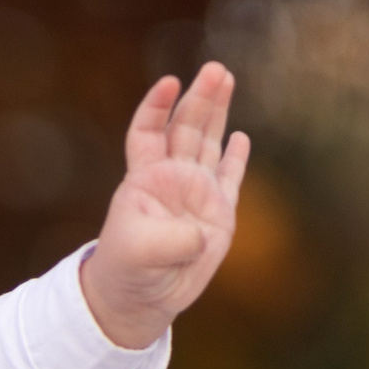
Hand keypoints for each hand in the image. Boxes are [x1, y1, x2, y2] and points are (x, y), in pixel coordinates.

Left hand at [80, 63, 250, 348]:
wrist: (140, 299)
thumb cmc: (127, 270)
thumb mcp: (139, 252)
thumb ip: (168, 239)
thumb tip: (200, 233)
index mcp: (145, 178)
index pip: (148, 132)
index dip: (156, 107)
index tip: (169, 82)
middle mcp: (172, 179)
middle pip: (186, 128)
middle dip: (200, 98)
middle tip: (216, 70)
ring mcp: (197, 194)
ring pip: (209, 144)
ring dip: (218, 112)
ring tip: (226, 78)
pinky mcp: (219, 216)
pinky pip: (229, 179)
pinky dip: (235, 158)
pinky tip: (241, 136)